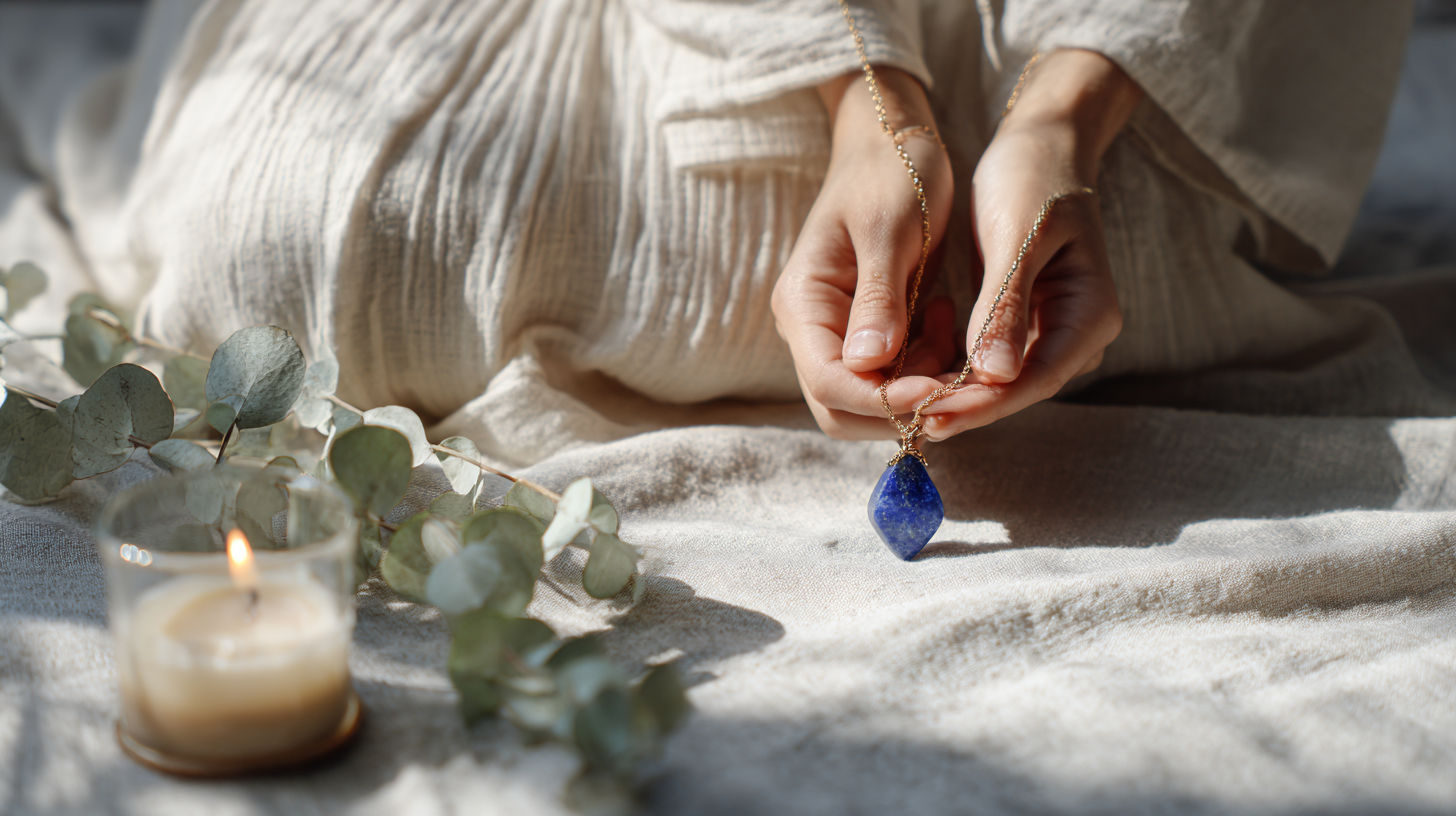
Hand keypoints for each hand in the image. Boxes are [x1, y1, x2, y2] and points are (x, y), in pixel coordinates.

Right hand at [771, 67, 955, 438]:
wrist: (892, 138)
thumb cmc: (891, 172)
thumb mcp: (890, 230)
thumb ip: (879, 299)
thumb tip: (870, 365)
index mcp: (804, 304)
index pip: (832, 384)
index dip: (887, 400)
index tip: (943, 390)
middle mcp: (812, 328)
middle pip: (844, 408)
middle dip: (903, 406)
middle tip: (959, 376)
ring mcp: (838, 332)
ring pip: (872, 400)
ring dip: (919, 387)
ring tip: (952, 330)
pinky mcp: (868, 330)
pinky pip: (894, 375)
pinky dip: (926, 365)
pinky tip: (945, 319)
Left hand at [921, 49, 1142, 440]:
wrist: (1040, 144)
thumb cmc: (1032, 177)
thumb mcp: (1017, 236)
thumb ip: (1006, 305)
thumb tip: (995, 376)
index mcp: (1090, 316)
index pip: (1034, 380)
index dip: (982, 404)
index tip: (930, 416)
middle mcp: (1076, 334)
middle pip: (1015, 389)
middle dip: (961, 404)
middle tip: (901, 419)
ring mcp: (1049, 333)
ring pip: (995, 382)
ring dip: (949, 392)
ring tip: (896, 404)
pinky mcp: (1019, 325)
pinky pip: (983, 361)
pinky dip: (949, 368)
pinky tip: (908, 374)